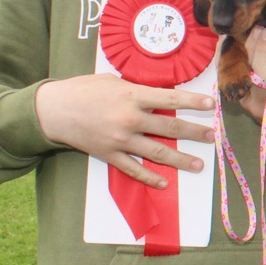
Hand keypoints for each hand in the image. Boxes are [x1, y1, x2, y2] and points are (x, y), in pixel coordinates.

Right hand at [36, 73, 213, 188]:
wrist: (53, 111)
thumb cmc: (82, 90)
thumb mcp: (113, 81)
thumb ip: (136, 89)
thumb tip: (157, 95)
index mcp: (132, 96)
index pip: (171, 98)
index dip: (193, 102)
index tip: (211, 105)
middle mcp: (130, 119)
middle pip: (170, 127)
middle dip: (194, 132)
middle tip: (212, 137)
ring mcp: (120, 140)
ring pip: (157, 152)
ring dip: (181, 160)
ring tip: (199, 165)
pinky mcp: (109, 155)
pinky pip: (133, 169)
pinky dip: (149, 177)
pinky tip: (163, 183)